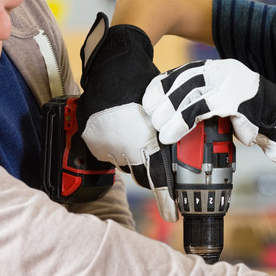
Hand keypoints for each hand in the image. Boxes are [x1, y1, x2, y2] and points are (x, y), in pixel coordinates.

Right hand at [76, 12, 177, 221]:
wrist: (114, 61)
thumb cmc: (145, 82)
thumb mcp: (167, 111)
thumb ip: (173, 136)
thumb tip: (185, 159)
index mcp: (143, 140)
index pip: (157, 178)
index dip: (166, 199)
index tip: (173, 214)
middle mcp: (121, 147)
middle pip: (141, 173)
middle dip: (152, 171)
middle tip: (162, 166)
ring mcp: (103, 144)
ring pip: (125, 163)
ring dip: (134, 157)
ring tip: (140, 137)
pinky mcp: (91, 139)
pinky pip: (109, 153)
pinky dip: (119, 148)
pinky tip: (125, 132)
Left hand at [142, 59, 275, 166]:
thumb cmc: (252, 116)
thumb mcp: (225, 101)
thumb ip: (203, 99)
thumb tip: (172, 110)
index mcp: (219, 68)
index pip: (181, 72)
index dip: (161, 86)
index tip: (148, 100)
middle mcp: (222, 70)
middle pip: (180, 81)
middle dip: (161, 101)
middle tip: (151, 118)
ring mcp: (228, 83)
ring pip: (186, 96)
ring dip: (168, 115)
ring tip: (160, 130)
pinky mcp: (232, 100)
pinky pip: (198, 111)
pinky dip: (180, 124)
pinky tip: (171, 134)